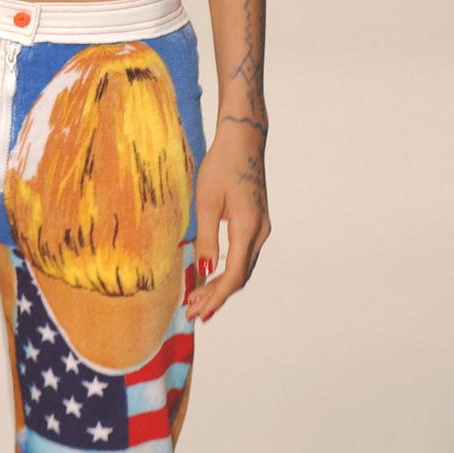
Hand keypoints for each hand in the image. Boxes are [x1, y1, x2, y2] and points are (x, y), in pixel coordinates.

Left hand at [184, 120, 270, 322]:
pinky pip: (244, 256)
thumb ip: (206, 238)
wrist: (243, 141)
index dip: (215, 297)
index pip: (234, 275)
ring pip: (243, 268)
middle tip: (191, 310)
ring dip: (222, 285)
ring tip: (196, 297)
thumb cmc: (221, 166)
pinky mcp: (257, 223)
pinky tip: (210, 274)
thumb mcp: (206, 202)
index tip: (197, 311)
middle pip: (240, 277)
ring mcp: (262, 228)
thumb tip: (203, 271)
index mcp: (248, 228)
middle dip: (216, 296)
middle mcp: (260, 233)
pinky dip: (227, 270)